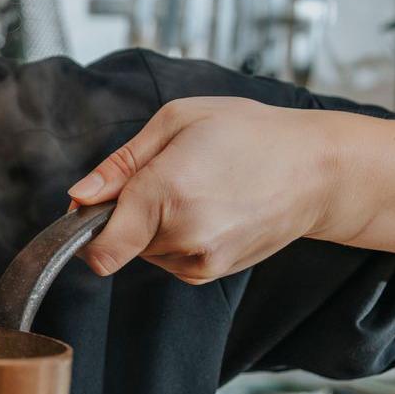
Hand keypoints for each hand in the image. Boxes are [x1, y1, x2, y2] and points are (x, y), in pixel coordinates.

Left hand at [69, 96, 338, 283]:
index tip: (92, 208)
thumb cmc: (250, 134)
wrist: (315, 170)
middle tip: (168, 176)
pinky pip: (170, 260)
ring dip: (154, 226)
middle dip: (128, 213)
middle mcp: (183, 236)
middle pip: (119, 241)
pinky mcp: (213, 272)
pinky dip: (175, 238)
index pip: (98, 248)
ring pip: (145, 252)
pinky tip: (208, 208)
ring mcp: (201, 260)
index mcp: (166, 192)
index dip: (83, 228)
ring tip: (197, 188)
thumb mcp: (176, 121)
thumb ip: (120, 164)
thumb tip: (79, 196)